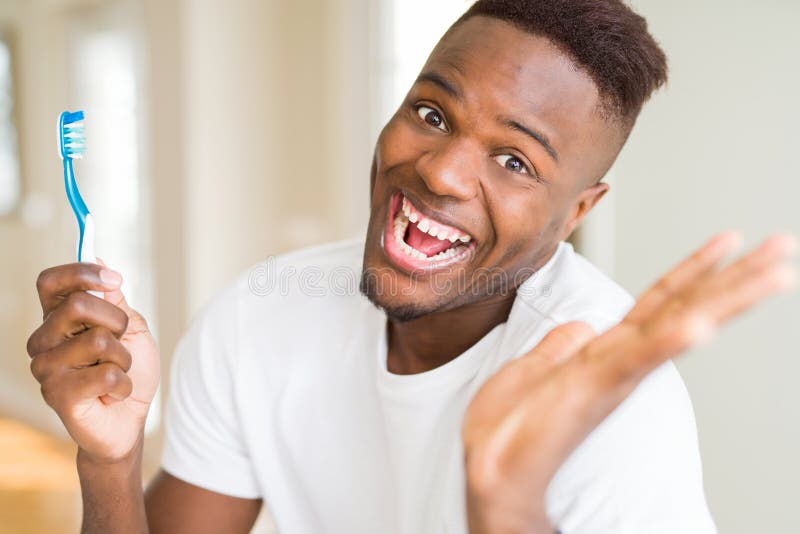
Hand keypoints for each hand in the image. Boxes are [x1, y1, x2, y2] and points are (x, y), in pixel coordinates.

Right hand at [27, 262, 159, 462]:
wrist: (129, 422)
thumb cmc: (128, 372)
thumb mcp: (131, 329)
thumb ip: (115, 300)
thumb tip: (99, 260)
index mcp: (57, 319)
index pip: (50, 281)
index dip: (82, 273)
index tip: (116, 280)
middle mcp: (43, 340)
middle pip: (78, 303)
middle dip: (117, 321)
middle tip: (121, 342)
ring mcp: (45, 368)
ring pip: (99, 340)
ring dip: (124, 358)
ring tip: (117, 373)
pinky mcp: (57, 395)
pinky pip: (107, 375)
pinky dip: (124, 385)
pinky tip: (113, 395)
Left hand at [462, 232, 796, 532]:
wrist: (490, 476)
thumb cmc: (507, 429)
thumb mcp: (529, 372)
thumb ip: (558, 347)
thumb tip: (583, 326)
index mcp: (602, 352)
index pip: (658, 302)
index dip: (692, 270)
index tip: (729, 239)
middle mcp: (616, 361)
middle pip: (682, 307)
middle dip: (733, 278)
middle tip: (782, 247)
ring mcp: (609, 375)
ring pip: (674, 326)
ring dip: (724, 299)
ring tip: (772, 274)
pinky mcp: (593, 393)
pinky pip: (635, 360)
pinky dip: (669, 342)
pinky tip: (701, 324)